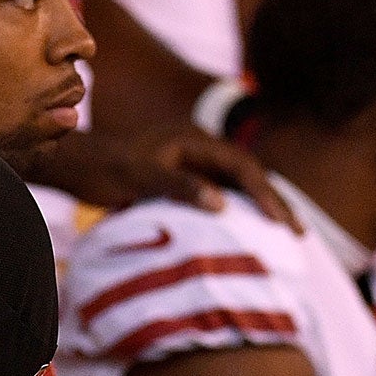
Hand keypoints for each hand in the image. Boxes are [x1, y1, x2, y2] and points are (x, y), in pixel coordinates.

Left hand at [16, 126, 295, 227]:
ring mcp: (193, 163)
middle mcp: (198, 147)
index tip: (281, 221)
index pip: (242, 166)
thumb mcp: (139, 178)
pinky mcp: (185, 179)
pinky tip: (251, 237)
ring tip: (287, 237)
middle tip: (299, 234)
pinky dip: (239, 214)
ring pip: (238, 186)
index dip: (265, 193)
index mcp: (193, 138)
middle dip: (274, 201)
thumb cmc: (103, 169)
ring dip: (261, 208)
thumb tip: (220, 204)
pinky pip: (221, 196)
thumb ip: (177, 187)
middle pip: (248, 174)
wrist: (76, 166)